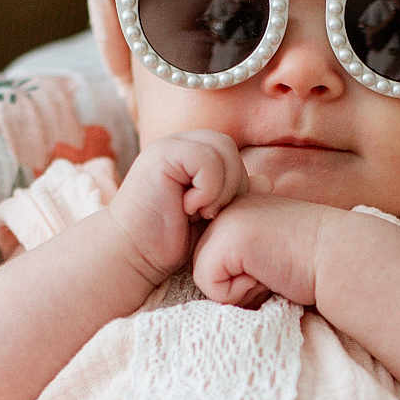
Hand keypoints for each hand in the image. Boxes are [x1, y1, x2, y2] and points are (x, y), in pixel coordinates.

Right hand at [107, 131, 263, 286]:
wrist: (132, 255)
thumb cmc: (168, 242)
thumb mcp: (212, 218)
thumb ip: (235, 197)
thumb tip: (267, 182)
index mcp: (189, 154)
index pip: (230, 153)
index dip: (234, 184)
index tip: (213, 214)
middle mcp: (178, 144)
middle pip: (229, 148)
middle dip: (231, 185)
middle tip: (209, 215)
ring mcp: (168, 146)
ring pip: (222, 150)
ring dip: (220, 188)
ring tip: (199, 212)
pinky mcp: (162, 155)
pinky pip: (207, 160)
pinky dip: (207, 189)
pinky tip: (187, 208)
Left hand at [191, 194, 326, 308]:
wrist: (340, 256)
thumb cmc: (310, 263)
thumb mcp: (265, 249)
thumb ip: (237, 254)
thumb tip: (212, 279)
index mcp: (235, 204)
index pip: (211, 258)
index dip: (240, 274)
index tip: (274, 258)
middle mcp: (225, 205)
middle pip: (203, 267)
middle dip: (237, 282)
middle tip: (274, 267)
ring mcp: (224, 218)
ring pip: (205, 278)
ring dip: (240, 288)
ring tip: (271, 269)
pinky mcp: (227, 239)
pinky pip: (212, 287)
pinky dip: (240, 293)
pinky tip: (268, 273)